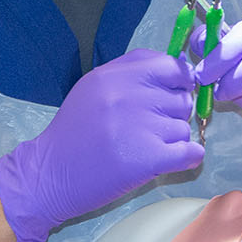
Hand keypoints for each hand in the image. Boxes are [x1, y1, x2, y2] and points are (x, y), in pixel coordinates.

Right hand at [0, 49, 201, 241]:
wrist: (50, 174)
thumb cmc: (73, 132)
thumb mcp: (93, 87)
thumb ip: (130, 73)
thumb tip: (177, 71)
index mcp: (114, 75)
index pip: (171, 66)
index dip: (178, 82)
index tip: (172, 94)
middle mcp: (128, 95)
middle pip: (181, 99)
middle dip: (173, 115)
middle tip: (151, 129)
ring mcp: (139, 126)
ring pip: (184, 128)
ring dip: (172, 140)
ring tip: (146, 147)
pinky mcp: (148, 158)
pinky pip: (190, 152)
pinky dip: (188, 158)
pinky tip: (172, 160)